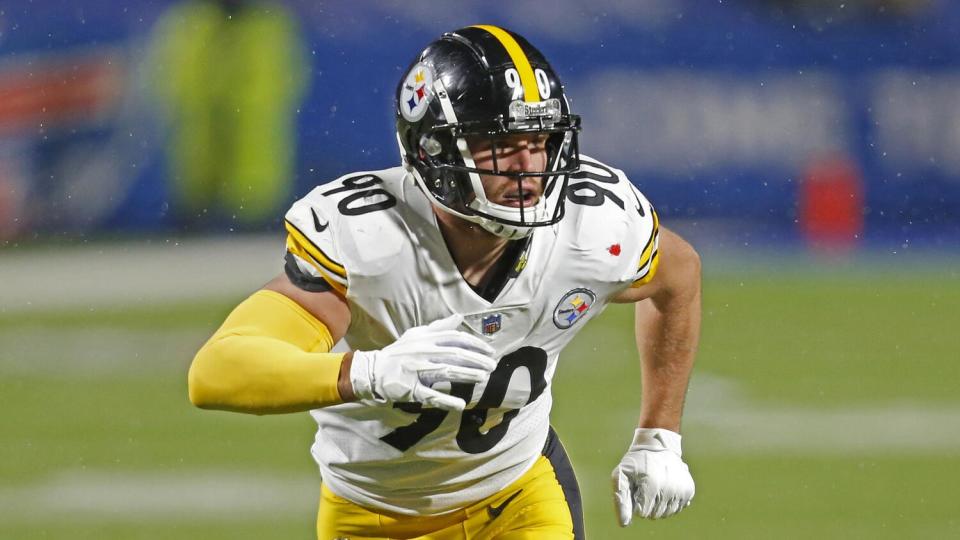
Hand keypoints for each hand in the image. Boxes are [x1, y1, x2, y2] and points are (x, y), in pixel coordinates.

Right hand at [349, 314, 496, 410]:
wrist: (373, 371)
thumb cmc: (399, 353)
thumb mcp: (417, 335)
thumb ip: (439, 327)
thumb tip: (459, 317)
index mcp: (425, 339)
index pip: (455, 339)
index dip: (475, 344)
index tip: (490, 351)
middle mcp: (422, 353)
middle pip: (455, 355)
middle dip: (476, 360)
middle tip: (492, 366)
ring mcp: (416, 371)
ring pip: (446, 372)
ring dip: (467, 375)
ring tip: (483, 377)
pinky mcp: (411, 389)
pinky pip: (431, 395)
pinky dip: (446, 400)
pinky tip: (461, 404)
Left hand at [612, 428, 694, 523]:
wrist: (658, 446)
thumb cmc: (636, 463)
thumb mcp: (621, 475)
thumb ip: (620, 500)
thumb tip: (623, 524)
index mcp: (652, 485)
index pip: (642, 513)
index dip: (636, 502)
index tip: (637, 488)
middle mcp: (669, 489)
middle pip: (654, 515)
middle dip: (647, 504)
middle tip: (646, 486)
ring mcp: (681, 490)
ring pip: (666, 514)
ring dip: (659, 504)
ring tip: (656, 486)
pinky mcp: (689, 490)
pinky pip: (678, 508)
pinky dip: (670, 501)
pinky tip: (666, 487)